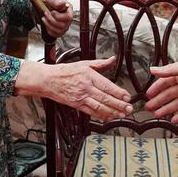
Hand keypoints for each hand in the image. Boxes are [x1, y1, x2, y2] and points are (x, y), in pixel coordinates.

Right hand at [16, 56, 131, 117]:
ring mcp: (81, 97)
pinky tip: (108, 117)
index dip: (119, 93)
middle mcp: (86, 88)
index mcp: (89, 76)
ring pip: (99, 107)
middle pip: (105, 98)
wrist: (48, 80)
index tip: (127, 96)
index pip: (107, 86)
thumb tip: (113, 59)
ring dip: (112, 112)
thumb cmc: (65, 71)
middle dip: (119, 105)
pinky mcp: (76, 105)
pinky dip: (101, 116)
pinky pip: (91, 112)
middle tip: (129, 108)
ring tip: (122, 114)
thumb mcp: (84, 64)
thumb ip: (100, 63)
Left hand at [39, 0, 71, 39]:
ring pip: (58, 31)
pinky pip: (55, 34)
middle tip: (45, 14)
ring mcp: (65, 26)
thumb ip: (56, 1)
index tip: (52, 11)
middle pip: (62, 25)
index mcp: (69, 11)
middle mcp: (68, 20)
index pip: (68, 17)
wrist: (46, 7)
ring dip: (48, 24)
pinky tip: (46, 23)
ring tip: (44, 18)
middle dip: (51, 20)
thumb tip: (61, 4)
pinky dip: (48, 30)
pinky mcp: (60, 32)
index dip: (58, 16)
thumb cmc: (50, 3)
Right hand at [145, 54, 177, 122]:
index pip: (166, 81)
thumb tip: (152, 69)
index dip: (157, 88)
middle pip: (171, 94)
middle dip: (160, 100)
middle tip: (149, 107)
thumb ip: (170, 70)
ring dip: (168, 109)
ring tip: (158, 115)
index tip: (147, 94)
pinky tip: (174, 120)